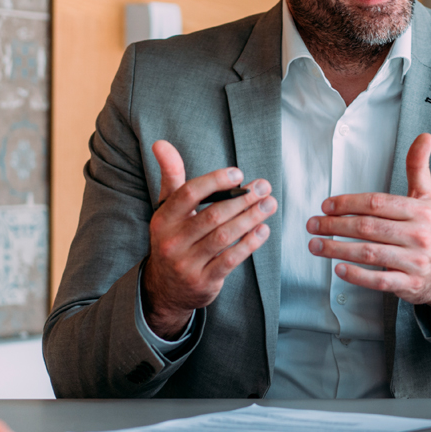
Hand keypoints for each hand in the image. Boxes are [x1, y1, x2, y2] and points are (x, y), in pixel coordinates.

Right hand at [142, 140, 275, 338]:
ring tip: (269, 204)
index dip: (215, 181)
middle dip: (243, 200)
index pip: (188, 194)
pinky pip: (230, 260)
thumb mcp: (167, 208)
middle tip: (264, 187)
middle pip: (212, 215)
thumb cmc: (173, 237)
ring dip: (251, 218)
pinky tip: (263, 230)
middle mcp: (172, 242)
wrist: (165, 288)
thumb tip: (161, 143)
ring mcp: (187, 264)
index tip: (238, 173)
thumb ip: (171, 175)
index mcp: (163, 219)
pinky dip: (249, 244)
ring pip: (224, 236)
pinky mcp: (204, 281)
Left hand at [307, 133, 430, 305]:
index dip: (348, 203)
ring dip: (338, 249)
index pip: (377, 203)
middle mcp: (417, 235)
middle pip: (368, 227)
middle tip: (313, 225)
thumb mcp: (428, 196)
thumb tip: (423, 137)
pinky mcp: (410, 284)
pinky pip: (379, 281)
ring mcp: (414, 261)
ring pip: (370, 253)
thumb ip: (418, 167)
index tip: (326, 205)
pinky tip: (339, 268)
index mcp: (419, 211)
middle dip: (335, 225)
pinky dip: (357, 275)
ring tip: (316, 245)